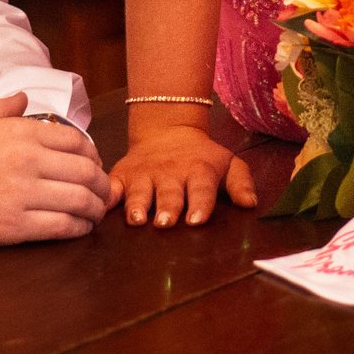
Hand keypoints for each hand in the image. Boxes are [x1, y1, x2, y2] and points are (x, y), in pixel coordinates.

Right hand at [0, 92, 112, 244]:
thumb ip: (2, 110)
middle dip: (100, 184)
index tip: (93, 166)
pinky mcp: (14, 226)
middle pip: (86, 171)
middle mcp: (27, 159)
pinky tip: (79, 229)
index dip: (93, 156)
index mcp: (20, 132)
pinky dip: (78, 229)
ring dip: (94, 209)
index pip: (77, 141)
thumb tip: (23, 98)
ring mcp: (22, 193)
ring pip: (80, 200)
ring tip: (94, 214)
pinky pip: (62, 227)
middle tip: (102, 193)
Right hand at [109, 115, 256, 227]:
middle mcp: (170, 173)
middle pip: (169, 193)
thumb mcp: (227, 163)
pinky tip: (103, 206)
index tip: (196, 221)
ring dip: (137, 206)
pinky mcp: (122, 175)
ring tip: (137, 219)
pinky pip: (112, 186)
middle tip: (165, 222)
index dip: (199, 204)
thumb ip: (240, 183)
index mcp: (198, 171)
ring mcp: (144, 174)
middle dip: (168, 207)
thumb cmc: (201, 157)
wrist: (167, 130)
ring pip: (139, 192)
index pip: (201, 189)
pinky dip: (107, 195)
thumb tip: (250, 204)